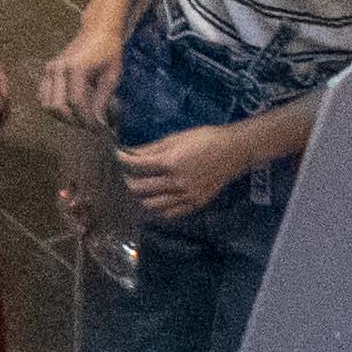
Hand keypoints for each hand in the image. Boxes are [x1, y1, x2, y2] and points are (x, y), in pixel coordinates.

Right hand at [36, 30, 119, 128]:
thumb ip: (102, 101)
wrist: (98, 31)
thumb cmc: (109, 52)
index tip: (100, 128)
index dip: (87, 119)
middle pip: (57, 106)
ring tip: (81, 117)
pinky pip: (44, 96)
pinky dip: (55, 106)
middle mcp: (57, 69)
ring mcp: (49, 70)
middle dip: (74, 120)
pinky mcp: (47, 72)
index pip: (76, 103)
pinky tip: (72, 107)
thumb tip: (99, 123)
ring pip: (47, 104)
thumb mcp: (111, 77)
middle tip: (91, 125)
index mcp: (75, 69)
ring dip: (63, 116)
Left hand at [119, 124, 255, 219]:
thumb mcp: (176, 138)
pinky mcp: (196, 203)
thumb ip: (151, 148)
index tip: (116, 155)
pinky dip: (159, 208)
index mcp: (170, 163)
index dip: (122, 159)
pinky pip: (171, 213)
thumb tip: (129, 151)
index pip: (136, 165)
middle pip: (140, 188)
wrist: (234, 151)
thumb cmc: (204, 139)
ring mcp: (187, 196)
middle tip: (125, 174)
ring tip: (140, 188)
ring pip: (152, 204)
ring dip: (141, 197)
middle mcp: (176, 183)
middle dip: (128, 180)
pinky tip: (156, 200)